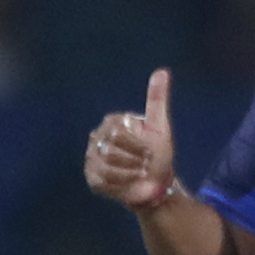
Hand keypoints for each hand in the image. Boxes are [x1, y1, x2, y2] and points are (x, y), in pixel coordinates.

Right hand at [84, 67, 179, 209]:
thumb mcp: (160, 126)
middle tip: (145, 164)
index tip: (149, 151)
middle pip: (110, 150)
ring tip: (139, 173)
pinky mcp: (92, 177)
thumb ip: (157, 100)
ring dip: (130, 172)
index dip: (137, 145)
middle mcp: (98, 137)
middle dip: (134, 159)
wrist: (156, 184)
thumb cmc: (158, 154)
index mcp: (112, 122)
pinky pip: (103, 180)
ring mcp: (92, 157)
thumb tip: (162, 71)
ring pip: (107, 166)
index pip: (117, 132)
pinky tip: (130, 182)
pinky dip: (121, 183)